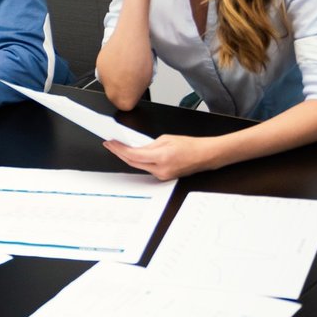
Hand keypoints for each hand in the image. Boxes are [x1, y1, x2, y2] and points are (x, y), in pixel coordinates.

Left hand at [104, 135, 218, 180]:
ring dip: (128, 157)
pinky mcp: (164, 177)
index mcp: (161, 157)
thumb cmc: (190, 145)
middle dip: (119, 153)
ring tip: (118, 147)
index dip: (119, 149)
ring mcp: (163, 175)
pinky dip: (139, 161)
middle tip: (110, 144)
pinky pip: (147, 168)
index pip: (133, 154)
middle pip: (133, 162)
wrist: (206, 155)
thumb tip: (136, 146)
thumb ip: (148, 144)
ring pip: (139, 166)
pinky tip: (133, 155)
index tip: (110, 142)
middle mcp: (161, 169)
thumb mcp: (166, 139)